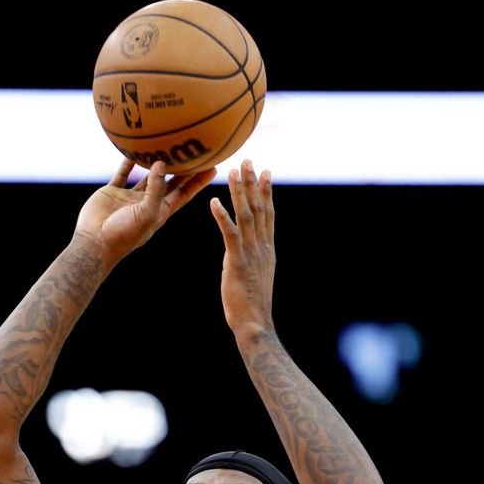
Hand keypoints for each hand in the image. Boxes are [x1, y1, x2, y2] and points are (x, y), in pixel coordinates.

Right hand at [75, 159, 215, 267]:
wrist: (94, 243)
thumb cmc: (125, 234)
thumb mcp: (147, 212)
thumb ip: (156, 189)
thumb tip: (162, 163)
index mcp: (161, 211)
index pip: (185, 193)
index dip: (199, 181)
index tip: (213, 166)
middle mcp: (148, 203)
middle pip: (170, 182)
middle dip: (182, 168)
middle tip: (193, 149)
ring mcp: (131, 197)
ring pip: (146, 176)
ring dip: (156, 162)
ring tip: (166, 143)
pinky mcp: (113, 192)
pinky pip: (122, 173)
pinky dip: (127, 161)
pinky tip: (133, 147)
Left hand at [210, 160, 275, 333]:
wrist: (255, 323)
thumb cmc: (252, 304)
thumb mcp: (257, 275)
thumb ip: (255, 258)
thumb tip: (250, 251)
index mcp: (267, 248)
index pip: (269, 213)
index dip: (266, 191)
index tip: (265, 171)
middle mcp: (262, 246)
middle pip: (260, 207)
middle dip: (253, 182)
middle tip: (248, 160)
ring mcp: (251, 253)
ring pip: (247, 215)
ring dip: (240, 192)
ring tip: (234, 171)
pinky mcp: (237, 262)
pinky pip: (230, 234)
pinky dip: (223, 217)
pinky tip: (215, 202)